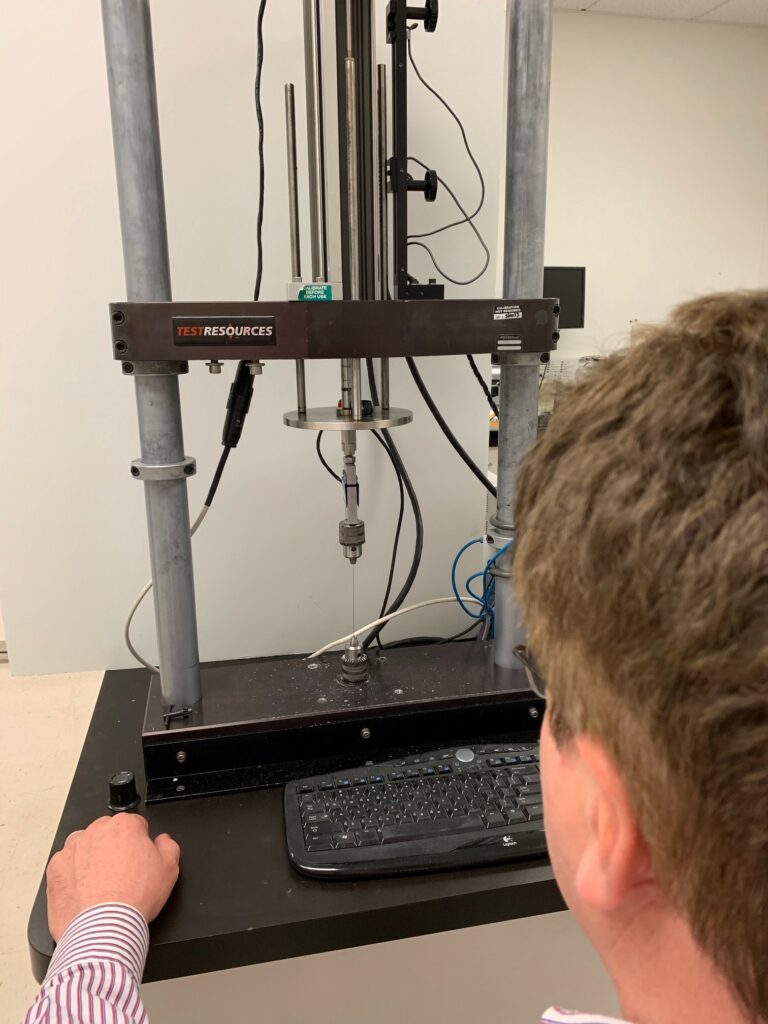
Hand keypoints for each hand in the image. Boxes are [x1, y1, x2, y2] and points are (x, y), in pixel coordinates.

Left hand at [46, 814, 179, 941]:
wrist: (103, 928)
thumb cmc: (134, 899)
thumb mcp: (169, 870)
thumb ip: (168, 846)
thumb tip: (163, 841)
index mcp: (125, 826)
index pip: (136, 825)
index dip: (140, 845)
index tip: (139, 861)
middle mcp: (96, 831)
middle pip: (108, 834)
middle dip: (114, 849)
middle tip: (122, 875)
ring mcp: (72, 848)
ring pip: (85, 847)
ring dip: (92, 859)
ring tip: (102, 886)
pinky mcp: (55, 868)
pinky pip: (66, 866)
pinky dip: (73, 876)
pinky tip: (85, 892)